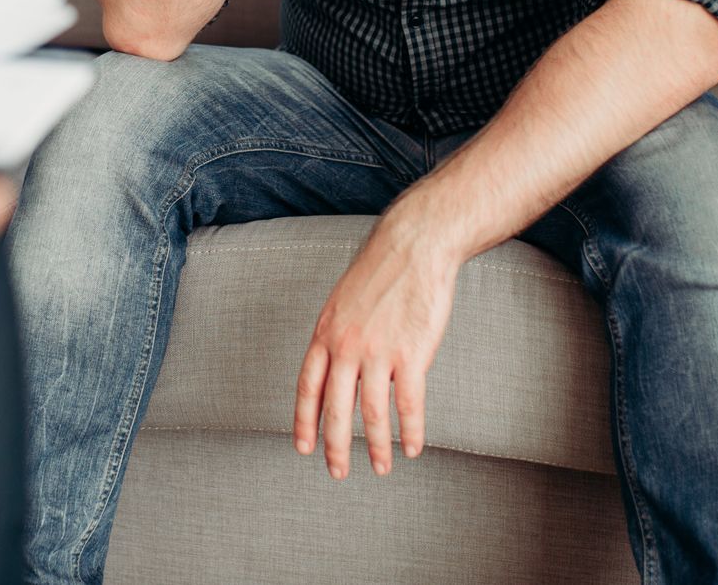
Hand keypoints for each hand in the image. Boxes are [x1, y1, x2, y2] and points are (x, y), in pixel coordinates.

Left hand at [292, 220, 457, 478]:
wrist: (414, 245)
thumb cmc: (381, 271)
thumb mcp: (343, 302)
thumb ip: (337, 336)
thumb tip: (336, 368)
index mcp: (326, 333)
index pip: (308, 388)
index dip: (304, 421)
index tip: (303, 447)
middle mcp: (346, 346)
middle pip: (335, 409)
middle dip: (335, 447)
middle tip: (338, 471)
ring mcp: (378, 351)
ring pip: (371, 414)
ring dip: (376, 447)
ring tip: (381, 467)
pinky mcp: (411, 353)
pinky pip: (408, 404)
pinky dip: (410, 431)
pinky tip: (412, 447)